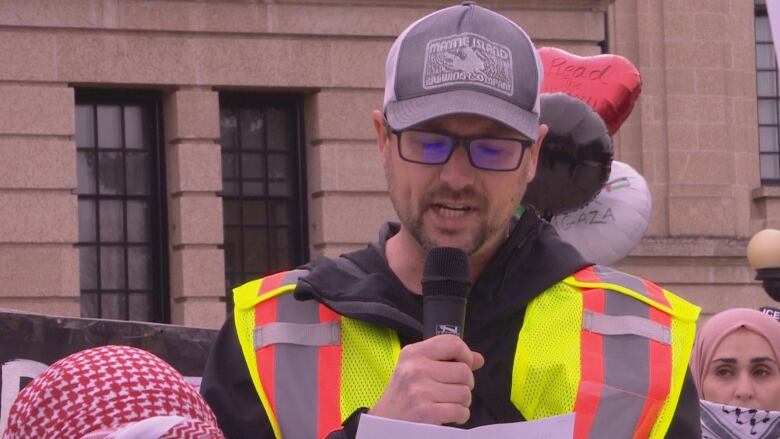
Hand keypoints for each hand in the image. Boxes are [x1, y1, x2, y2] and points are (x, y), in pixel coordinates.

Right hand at [368, 334, 484, 424]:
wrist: (385, 424)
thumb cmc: (403, 396)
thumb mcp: (417, 370)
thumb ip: (446, 361)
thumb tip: (478, 359)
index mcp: (414, 354)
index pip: (452, 343)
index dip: (465, 354)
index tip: (464, 365)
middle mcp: (416, 369)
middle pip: (464, 371)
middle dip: (465, 384)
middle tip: (451, 391)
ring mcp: (421, 391)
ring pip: (465, 393)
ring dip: (462, 402)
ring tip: (447, 404)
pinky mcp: (426, 412)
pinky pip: (461, 411)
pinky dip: (460, 416)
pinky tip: (448, 415)